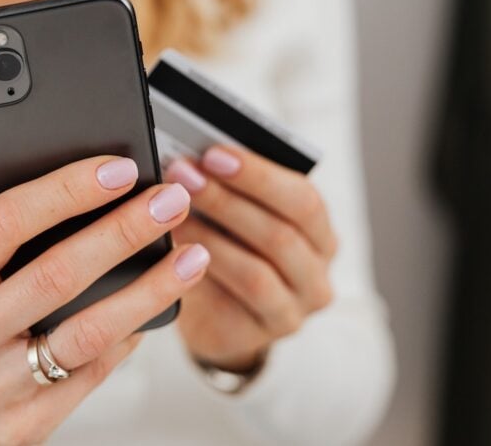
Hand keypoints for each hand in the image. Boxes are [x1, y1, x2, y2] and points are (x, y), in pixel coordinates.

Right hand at [0, 156, 208, 444]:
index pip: (3, 224)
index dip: (65, 191)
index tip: (117, 170)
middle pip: (56, 275)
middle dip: (122, 231)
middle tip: (169, 201)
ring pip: (87, 332)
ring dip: (149, 290)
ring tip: (192, 256)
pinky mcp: (27, 424)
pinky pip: (94, 372)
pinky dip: (132, 335)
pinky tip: (161, 304)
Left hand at [165, 146, 337, 372]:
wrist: (218, 315)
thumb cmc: (228, 247)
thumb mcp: (236, 215)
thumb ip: (229, 186)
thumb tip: (194, 155)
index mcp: (320, 233)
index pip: (302, 200)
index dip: (258, 175)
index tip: (212, 153)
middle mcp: (317, 275)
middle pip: (280, 235)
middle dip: (225, 200)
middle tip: (182, 174)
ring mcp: (293, 312)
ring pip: (256, 272)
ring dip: (209, 237)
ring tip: (170, 211)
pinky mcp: (259, 336)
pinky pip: (231, 304)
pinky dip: (201, 273)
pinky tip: (172, 252)